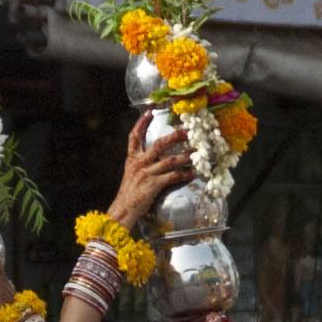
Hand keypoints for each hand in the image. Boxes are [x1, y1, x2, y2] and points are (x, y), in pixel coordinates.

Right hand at [106, 113, 194, 231]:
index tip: (149, 112)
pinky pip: (173, 176)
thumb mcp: (131, 173)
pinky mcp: (153, 184)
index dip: (141, 123)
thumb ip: (141, 163)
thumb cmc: (129, 193)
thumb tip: (155, 157)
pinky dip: (184, 174)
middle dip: (175, 136)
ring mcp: (147, 173)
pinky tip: (192, 173)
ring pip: (170, 160)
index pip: (134, 136)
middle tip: (187, 131)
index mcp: (132, 158)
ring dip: (186, 156)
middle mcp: (139, 163)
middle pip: (159, 144)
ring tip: (197, 153)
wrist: (123, 210)